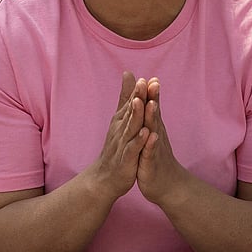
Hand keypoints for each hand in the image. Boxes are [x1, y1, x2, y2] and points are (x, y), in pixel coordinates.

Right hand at [83, 71, 149, 201]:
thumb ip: (125, 96)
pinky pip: (133, 149)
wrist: (105, 177)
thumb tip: (129, 74)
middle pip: (131, 111)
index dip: (138, 90)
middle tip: (143, 82)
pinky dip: (139, 141)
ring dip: (136, 115)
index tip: (146, 76)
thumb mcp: (120, 119)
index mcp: (122, 121)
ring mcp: (123, 144)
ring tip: (142, 102)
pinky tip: (146, 133)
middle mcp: (121, 130)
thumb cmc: (116, 148)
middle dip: (137, 97)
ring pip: (131, 127)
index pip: (131, 102)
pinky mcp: (126, 159)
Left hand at [137, 78, 189, 205]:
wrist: (168, 186)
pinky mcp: (150, 163)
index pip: (152, 108)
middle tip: (151, 81)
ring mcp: (155, 149)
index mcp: (154, 129)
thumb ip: (151, 118)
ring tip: (152, 104)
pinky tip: (152, 136)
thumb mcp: (153, 136)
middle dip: (153, 99)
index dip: (151, 94)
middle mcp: (157, 136)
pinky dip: (151, 144)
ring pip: (153, 131)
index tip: (149, 76)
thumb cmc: (157, 158)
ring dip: (153, 117)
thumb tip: (151, 100)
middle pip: (154, 115)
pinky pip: (151, 153)